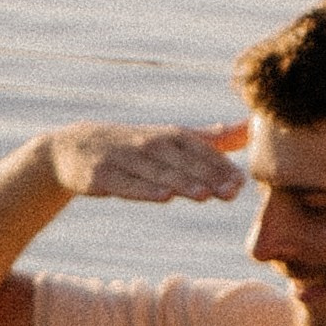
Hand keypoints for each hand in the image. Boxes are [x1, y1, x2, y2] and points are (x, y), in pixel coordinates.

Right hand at [47, 119, 247, 204]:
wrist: (77, 148)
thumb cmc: (136, 146)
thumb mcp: (173, 138)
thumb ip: (212, 138)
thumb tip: (249, 128)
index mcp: (170, 136)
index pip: (200, 151)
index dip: (220, 166)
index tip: (241, 183)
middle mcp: (150, 144)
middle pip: (182, 162)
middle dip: (207, 177)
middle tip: (231, 192)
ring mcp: (125, 159)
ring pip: (157, 173)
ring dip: (181, 183)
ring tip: (204, 195)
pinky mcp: (103, 175)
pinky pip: (126, 184)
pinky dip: (145, 190)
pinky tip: (163, 197)